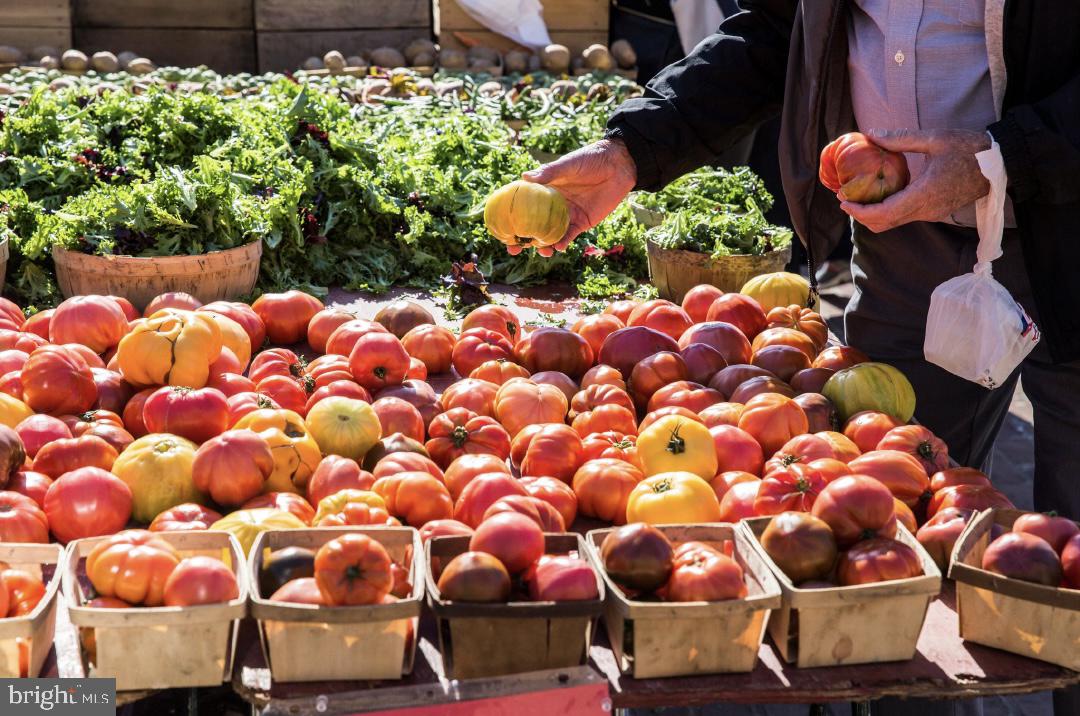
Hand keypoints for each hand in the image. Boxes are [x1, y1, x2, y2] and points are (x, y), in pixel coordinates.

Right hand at [513, 138, 636, 256]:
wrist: (618, 164)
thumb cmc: (590, 158)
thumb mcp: (568, 164)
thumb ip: (548, 172)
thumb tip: (525, 177)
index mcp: (545, 189)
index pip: (523, 205)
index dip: (511, 217)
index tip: (501, 228)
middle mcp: (553, 204)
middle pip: (534, 224)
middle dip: (524, 239)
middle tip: (514, 249)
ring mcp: (567, 214)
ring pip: (551, 234)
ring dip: (544, 245)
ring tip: (541, 250)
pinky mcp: (583, 221)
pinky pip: (570, 235)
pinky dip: (564, 242)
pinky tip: (558, 247)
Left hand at [840, 128, 991, 232]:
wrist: (1001, 164)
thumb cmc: (969, 148)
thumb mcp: (934, 138)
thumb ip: (900, 138)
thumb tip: (871, 133)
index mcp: (924, 195)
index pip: (883, 213)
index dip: (859, 211)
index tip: (843, 201)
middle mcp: (926, 210)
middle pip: (884, 223)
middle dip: (860, 214)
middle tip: (845, 199)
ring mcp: (931, 214)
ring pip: (893, 223)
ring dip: (873, 214)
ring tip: (858, 196)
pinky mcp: (935, 212)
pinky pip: (905, 217)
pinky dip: (887, 211)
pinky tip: (880, 194)